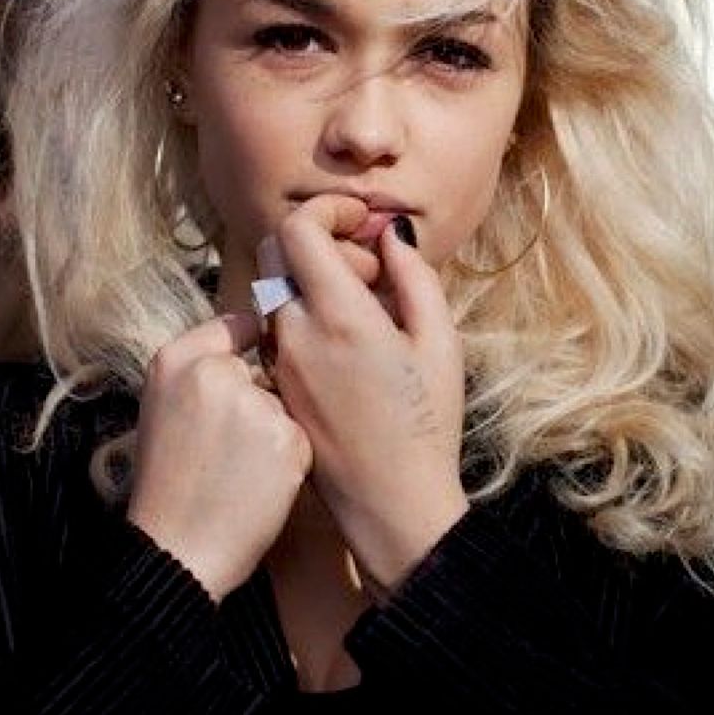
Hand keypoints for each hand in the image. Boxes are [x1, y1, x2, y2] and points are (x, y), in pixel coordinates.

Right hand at [126, 313, 311, 601]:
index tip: (254, 359)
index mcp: (178, 360)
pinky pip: (301, 436)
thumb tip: (257, 326)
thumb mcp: (162, 405)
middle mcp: (216, 373)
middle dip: (259, 400)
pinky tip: (258, 485)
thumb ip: (201, 364)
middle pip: (266, 370)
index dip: (252, 343)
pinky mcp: (288, 439)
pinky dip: (288, 460)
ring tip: (238, 471)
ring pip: (285, 405)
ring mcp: (255, 405)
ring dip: (274, 432)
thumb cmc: (168, 481)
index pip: (238, 324)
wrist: (176, 549)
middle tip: (226, 446)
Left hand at [262, 195, 469, 591]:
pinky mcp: (275, 386)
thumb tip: (391, 235)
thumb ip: (414, 277)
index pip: (298, 228)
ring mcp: (278, 363)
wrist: (390, 505)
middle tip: (364, 262)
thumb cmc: (427, 425)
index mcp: (339, 316)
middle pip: (275, 250)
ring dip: (308, 277)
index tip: (358, 220)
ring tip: (362, 304)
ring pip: (273, 289)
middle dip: (315, 237)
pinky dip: (302, 313)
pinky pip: (276, 328)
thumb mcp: (440, 343)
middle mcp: (296, 334)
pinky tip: (345, 341)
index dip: (326, 209)